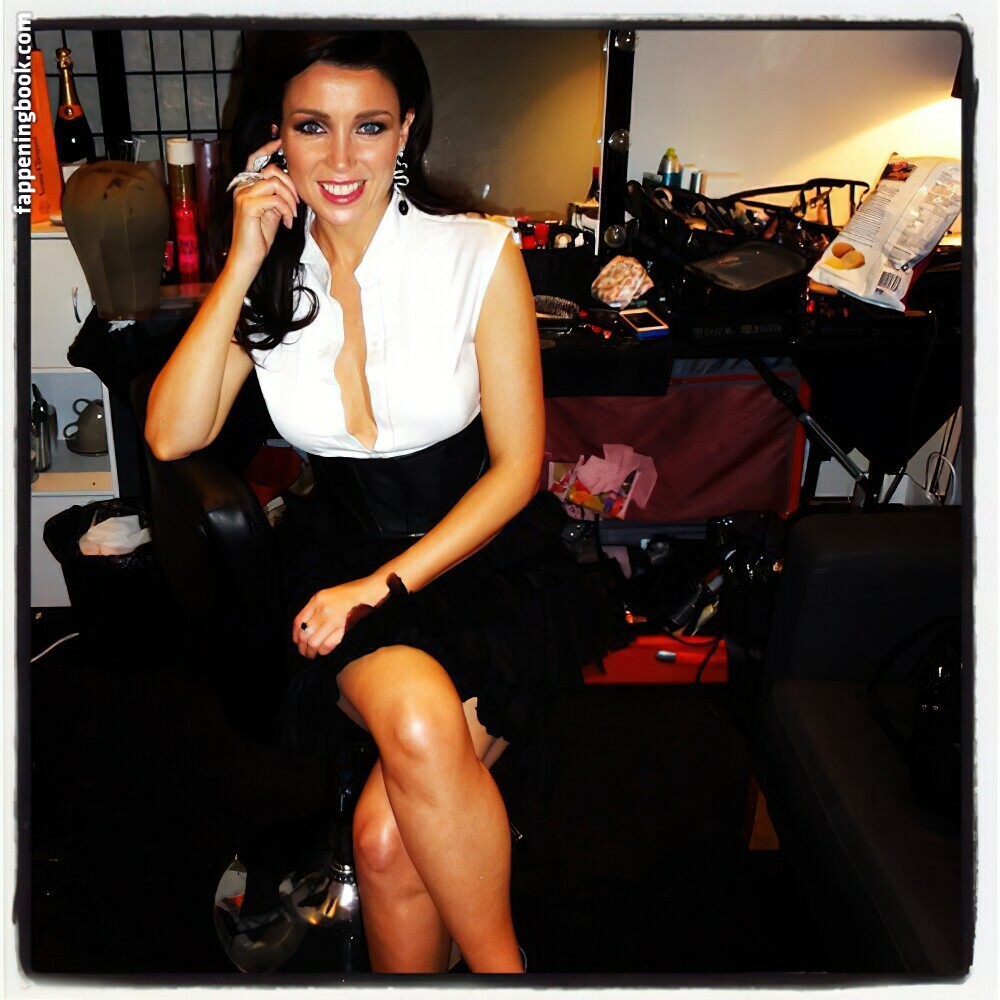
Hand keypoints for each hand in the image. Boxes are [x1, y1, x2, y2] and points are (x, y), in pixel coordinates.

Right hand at [227, 136, 299, 280]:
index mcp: (247, 186)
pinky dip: (286, 210)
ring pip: (275, 182)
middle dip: (290, 184)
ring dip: (290, 199)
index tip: (280, 139)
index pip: (255, 159)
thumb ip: (278, 195)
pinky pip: (275, 198)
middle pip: (272, 170)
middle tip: (296, 204)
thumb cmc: (260, 237)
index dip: (267, 147)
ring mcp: (243, 195)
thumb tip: (290, 183)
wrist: (248, 258)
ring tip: (291, 215)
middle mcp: (242, 186)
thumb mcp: (273, 211)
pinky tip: (286, 223)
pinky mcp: (247, 205)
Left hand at [293, 576, 389, 659]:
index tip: (297, 642)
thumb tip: (305, 629)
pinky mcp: (342, 627)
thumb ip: (316, 609)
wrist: (367, 593)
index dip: (295, 635)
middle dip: (302, 647)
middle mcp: (322, 609)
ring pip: (313, 642)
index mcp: (317, 599)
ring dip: (311, 652)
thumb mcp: (328, 596)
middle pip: (304, 634)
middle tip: (305, 653)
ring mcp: (332, 618)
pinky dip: (323, 651)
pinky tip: (323, 652)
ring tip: (312, 655)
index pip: (298, 621)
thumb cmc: (349, 595)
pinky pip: (327, 644)